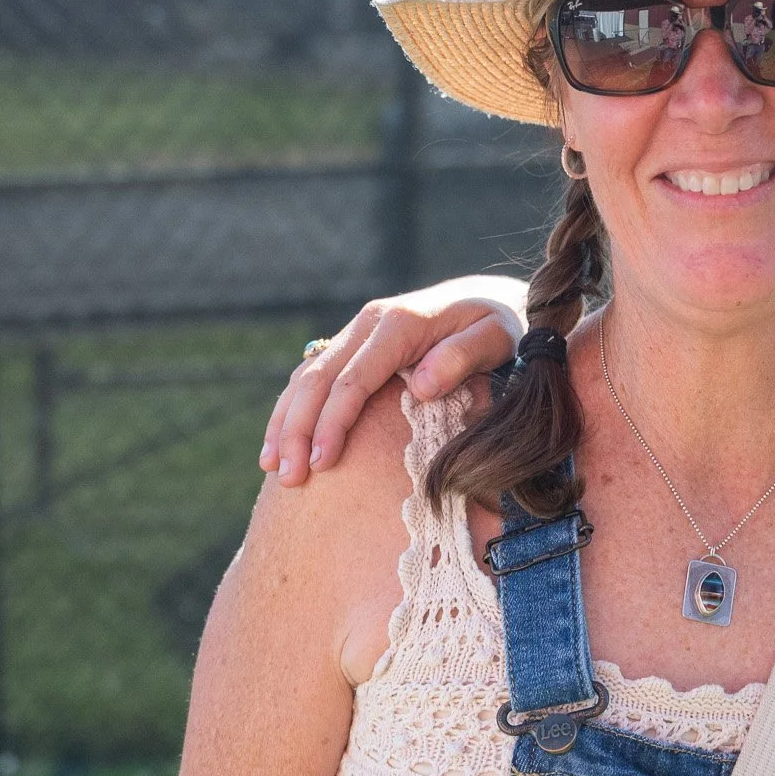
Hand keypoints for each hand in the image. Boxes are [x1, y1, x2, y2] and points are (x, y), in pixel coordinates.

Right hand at [260, 276, 527, 485]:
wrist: (493, 297)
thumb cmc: (501, 324)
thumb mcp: (495, 337)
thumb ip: (462, 356)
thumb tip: (419, 385)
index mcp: (398, 324)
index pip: (352, 379)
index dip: (333, 422)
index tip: (322, 463)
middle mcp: (369, 323)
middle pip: (318, 379)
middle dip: (297, 429)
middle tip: (290, 477)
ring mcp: (358, 332)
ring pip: (306, 377)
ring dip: (285, 422)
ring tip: (273, 468)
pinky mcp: (355, 345)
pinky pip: (314, 376)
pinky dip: (293, 409)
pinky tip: (282, 443)